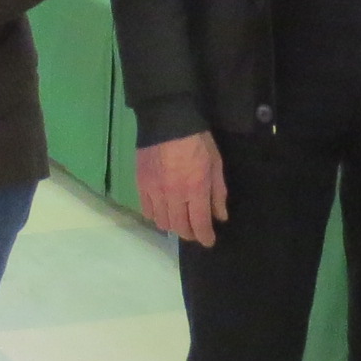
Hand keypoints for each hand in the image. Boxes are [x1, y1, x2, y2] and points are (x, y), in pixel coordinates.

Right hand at [134, 131, 226, 246]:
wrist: (167, 119)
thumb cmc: (197, 140)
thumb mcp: (215, 163)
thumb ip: (217, 192)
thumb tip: (219, 217)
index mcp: (195, 189)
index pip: (199, 224)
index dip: (205, 237)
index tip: (209, 241)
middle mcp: (174, 195)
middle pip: (180, 227)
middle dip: (190, 233)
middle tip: (196, 231)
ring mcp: (155, 191)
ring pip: (162, 222)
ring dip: (173, 226)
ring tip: (180, 221)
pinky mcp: (141, 185)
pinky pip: (147, 211)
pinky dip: (156, 216)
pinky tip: (163, 211)